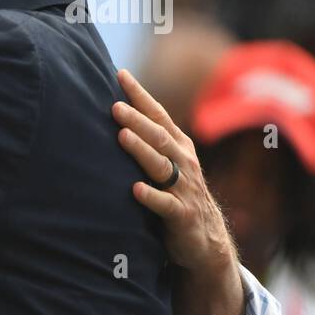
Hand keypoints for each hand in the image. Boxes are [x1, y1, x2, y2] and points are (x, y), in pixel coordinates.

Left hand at [114, 68, 243, 314]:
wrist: (203, 240)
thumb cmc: (175, 194)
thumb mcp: (165, 164)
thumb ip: (145, 140)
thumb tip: (111, 109)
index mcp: (177, 147)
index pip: (158, 115)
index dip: (140, 95)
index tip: (120, 74)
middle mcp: (183, 163)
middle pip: (158, 137)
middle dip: (137, 120)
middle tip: (114, 105)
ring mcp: (184, 189)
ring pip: (161, 166)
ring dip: (141, 151)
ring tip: (122, 136)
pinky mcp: (181, 216)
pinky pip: (165, 205)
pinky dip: (151, 197)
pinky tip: (135, 189)